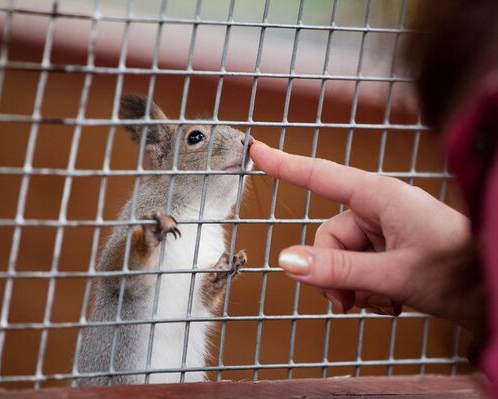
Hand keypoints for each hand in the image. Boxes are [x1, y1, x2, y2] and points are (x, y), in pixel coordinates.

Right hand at [250, 141, 478, 328]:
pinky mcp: (390, 249)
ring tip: (383, 302)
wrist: (495, 291)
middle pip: (327, 236)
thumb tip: (286, 262)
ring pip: (340, 257)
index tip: (256, 151)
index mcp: (381, 197)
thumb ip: (338, 269)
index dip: (284, 164)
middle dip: (334, 274)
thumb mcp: (395, 275)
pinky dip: (365, 290)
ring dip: (353, 286)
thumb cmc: (462, 271)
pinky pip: (356, 267)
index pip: (321, 176)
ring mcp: (385, 230)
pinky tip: (390, 302)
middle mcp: (379, 209)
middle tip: (350, 302)